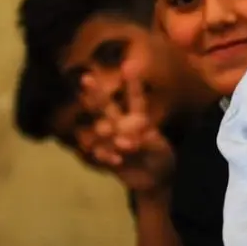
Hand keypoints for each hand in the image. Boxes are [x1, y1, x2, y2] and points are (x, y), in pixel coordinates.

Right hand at [85, 74, 174, 195]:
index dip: (132, 83)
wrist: (153, 181)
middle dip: (96, 93)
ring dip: (102, 129)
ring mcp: (111, 140)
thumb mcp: (160, 150)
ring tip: (109, 133)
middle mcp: (121, 124)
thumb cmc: (160, 158)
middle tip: (86, 77)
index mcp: (138, 117)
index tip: (130, 64)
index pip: (135, 98)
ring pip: (99, 128)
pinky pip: (100, 152)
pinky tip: (117, 159)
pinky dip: (106, 155)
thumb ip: (147, 143)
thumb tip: (127, 140)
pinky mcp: (106, 156)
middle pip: (106, 106)